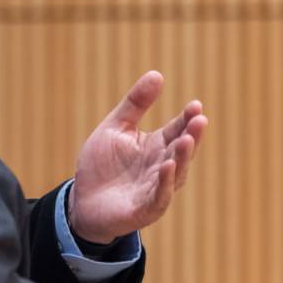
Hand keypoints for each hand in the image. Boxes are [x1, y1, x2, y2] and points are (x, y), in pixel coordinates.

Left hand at [68, 70, 208, 243]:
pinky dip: (165, 182)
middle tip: (199, 120)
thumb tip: (157, 74)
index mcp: (156, 146)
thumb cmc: (102, 165)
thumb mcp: (116, 127)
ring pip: (175, 173)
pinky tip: (168, 166)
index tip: (195, 105)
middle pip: (180, 150)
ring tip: (185, 139)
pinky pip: (159, 195)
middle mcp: (161, 167)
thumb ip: (135, 104)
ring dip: (181, 156)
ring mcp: (156, 188)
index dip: (187, 119)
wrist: (82, 201)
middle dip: (191, 136)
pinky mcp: (145, 209)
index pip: (177, 130)